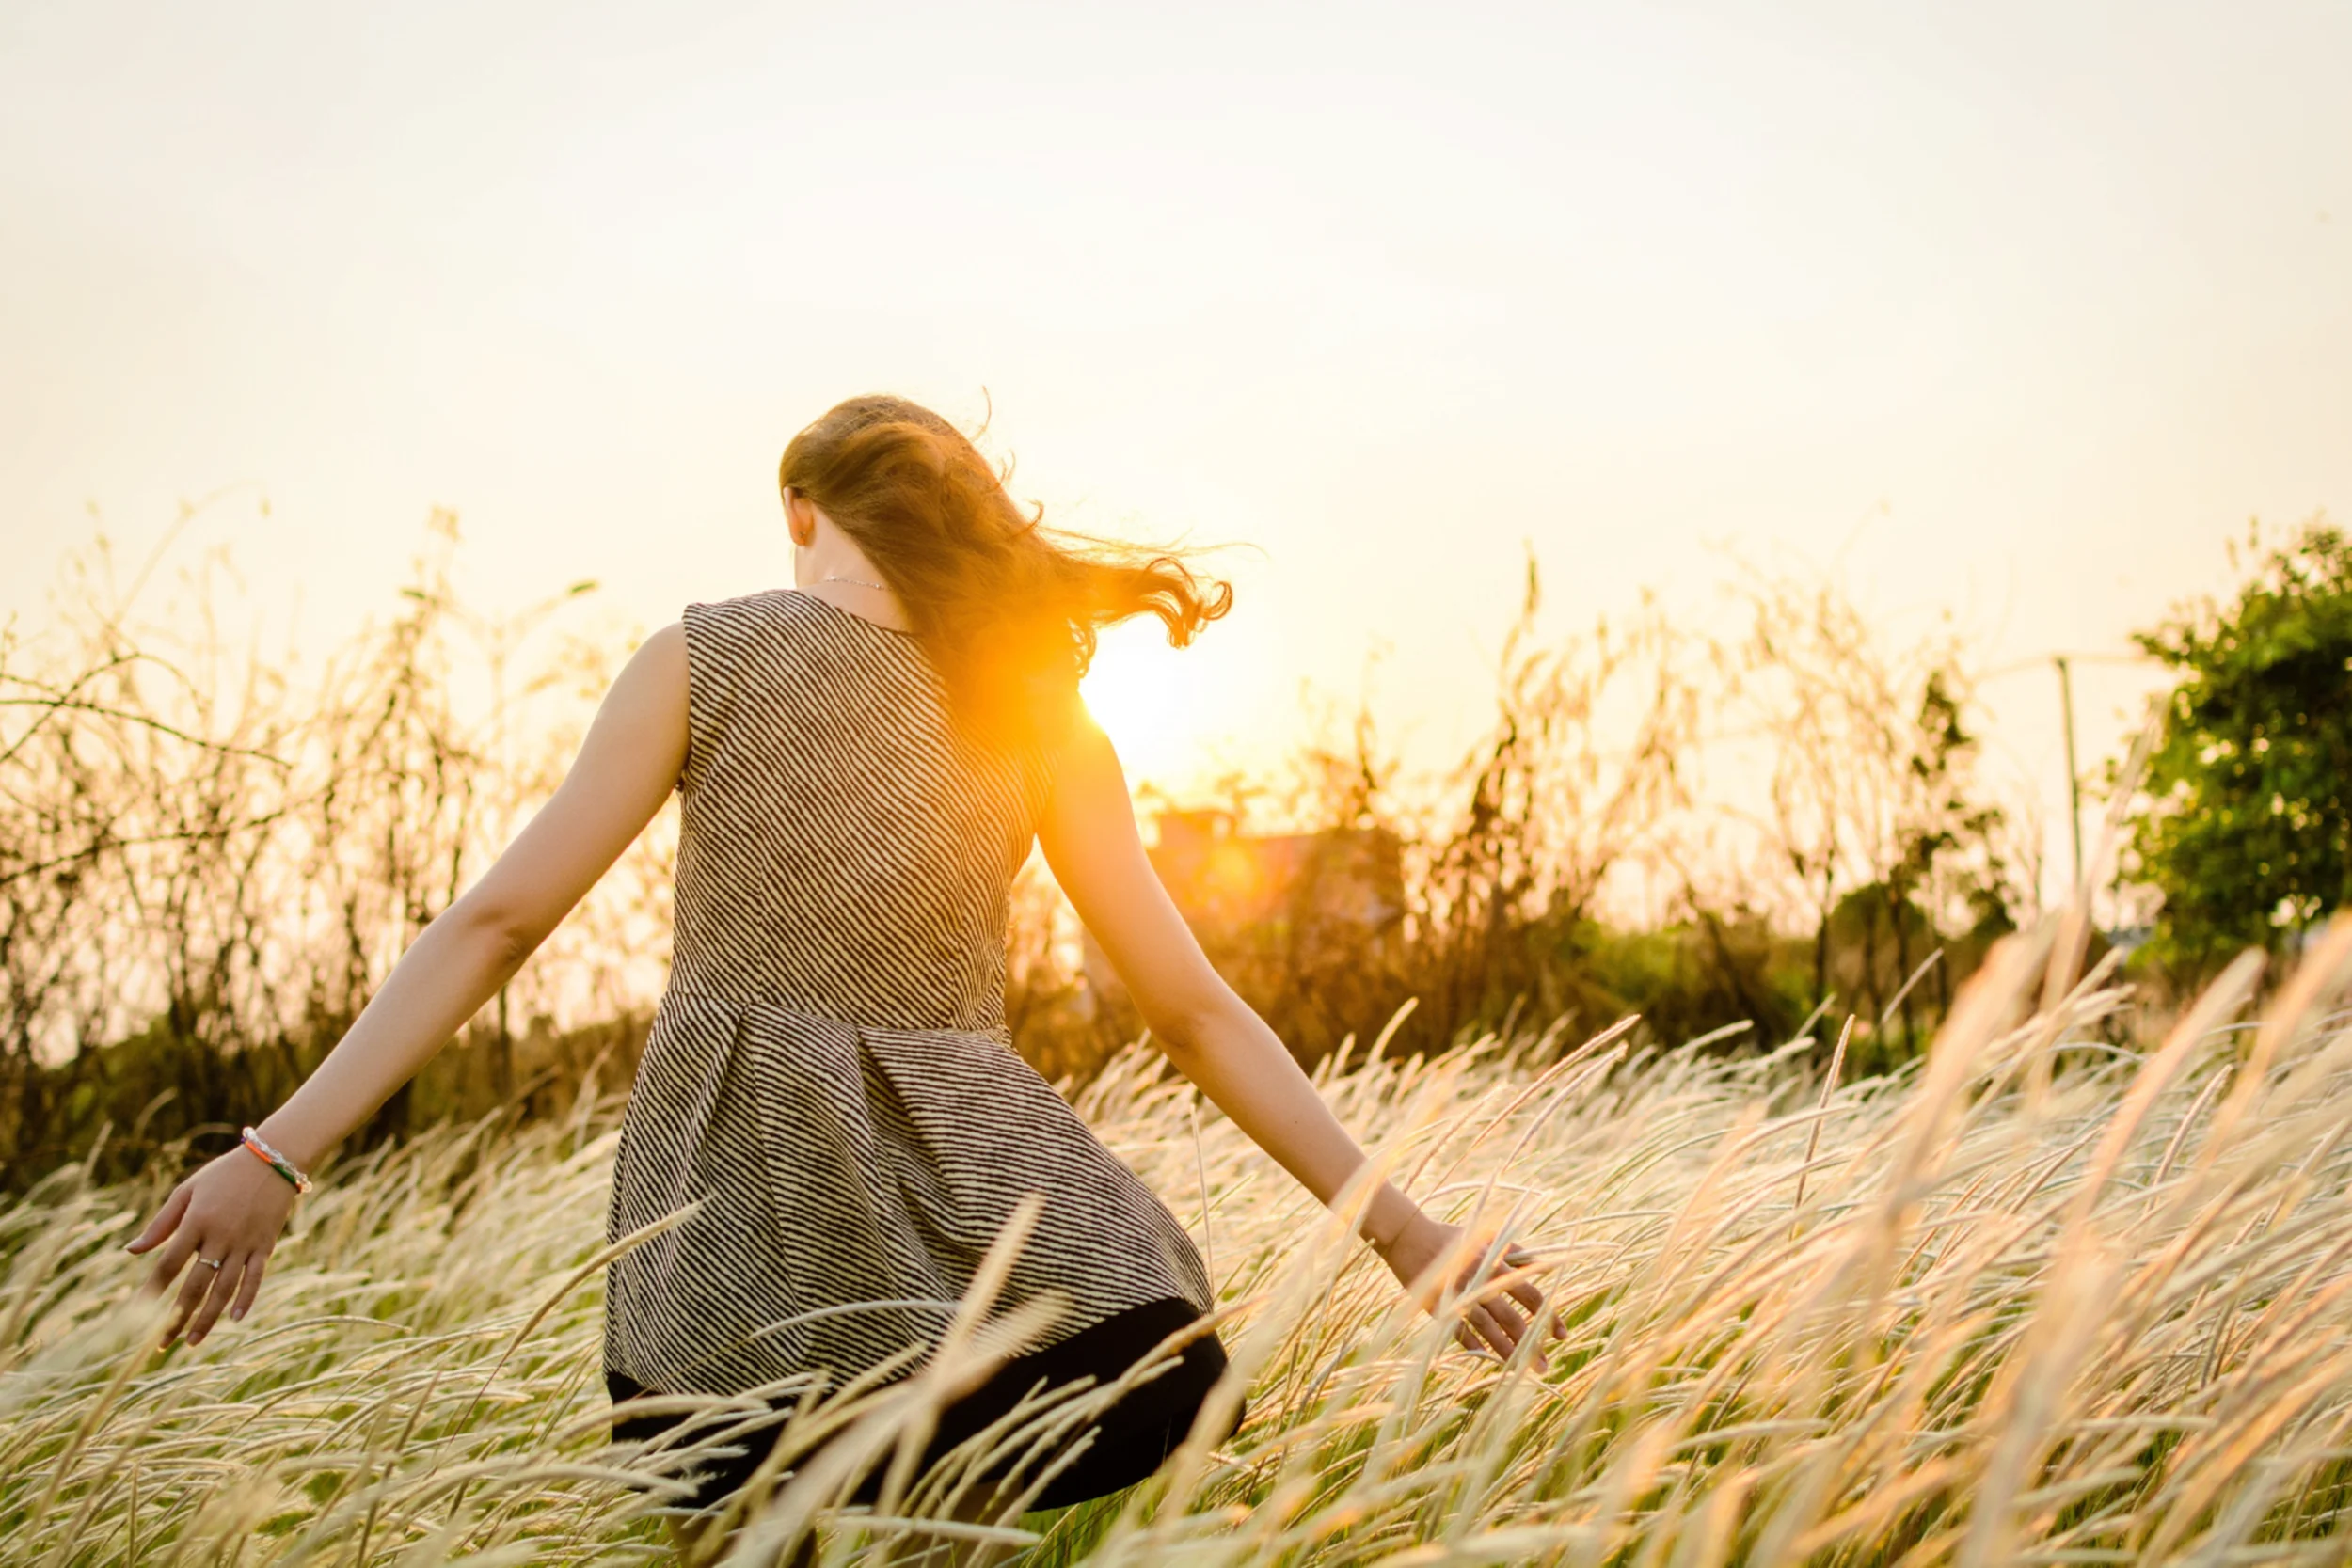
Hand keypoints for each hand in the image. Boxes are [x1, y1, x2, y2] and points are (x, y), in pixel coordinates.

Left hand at [125, 1145, 299, 1346]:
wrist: (274, 1159)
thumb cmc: (224, 1174)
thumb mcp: (188, 1191)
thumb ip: (161, 1223)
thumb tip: (132, 1251)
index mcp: (196, 1221)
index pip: (168, 1264)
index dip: (152, 1290)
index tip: (138, 1313)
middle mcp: (220, 1236)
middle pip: (195, 1285)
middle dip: (176, 1317)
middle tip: (163, 1343)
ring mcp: (245, 1243)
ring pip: (224, 1288)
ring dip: (207, 1318)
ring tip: (192, 1341)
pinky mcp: (265, 1245)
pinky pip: (255, 1277)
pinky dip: (245, 1299)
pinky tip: (234, 1319)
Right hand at [1374, 1210, 1554, 1369]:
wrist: (1408, 1237)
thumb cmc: (1452, 1238)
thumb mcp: (1487, 1237)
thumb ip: (1516, 1251)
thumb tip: (1546, 1264)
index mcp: (1495, 1264)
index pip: (1531, 1294)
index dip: (1549, 1316)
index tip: (1562, 1335)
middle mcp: (1480, 1281)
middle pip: (1512, 1319)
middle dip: (1531, 1344)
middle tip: (1545, 1365)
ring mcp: (1459, 1296)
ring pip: (1489, 1330)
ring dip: (1507, 1352)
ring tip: (1522, 1370)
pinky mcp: (1438, 1306)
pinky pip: (1460, 1332)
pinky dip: (1475, 1346)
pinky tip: (1487, 1358)